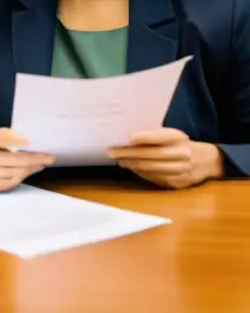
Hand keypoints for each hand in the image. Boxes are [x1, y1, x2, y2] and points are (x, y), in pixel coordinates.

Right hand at [0, 128, 54, 191]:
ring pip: (14, 173)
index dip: (14, 140)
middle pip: (12, 159)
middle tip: (49, 158)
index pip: (0, 139)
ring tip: (40, 164)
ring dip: (30, 169)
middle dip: (33, 159)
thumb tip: (26, 142)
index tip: (29, 140)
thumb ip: (7, 136)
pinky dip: (21, 177)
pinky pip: (11, 183)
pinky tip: (28, 171)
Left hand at [107, 128, 223, 188]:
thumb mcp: (171, 135)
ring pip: (152, 168)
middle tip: (111, 152)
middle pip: (152, 155)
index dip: (144, 138)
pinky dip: (141, 173)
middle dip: (129, 154)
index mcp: (179, 138)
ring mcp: (182, 170)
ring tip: (120, 160)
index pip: (160, 137)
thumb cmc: (179, 144)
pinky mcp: (179, 183)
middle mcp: (182, 153)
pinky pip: (156, 178)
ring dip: (132, 165)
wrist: (206, 160)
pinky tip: (133, 168)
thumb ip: (153, 135)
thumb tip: (126, 137)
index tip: (128, 138)